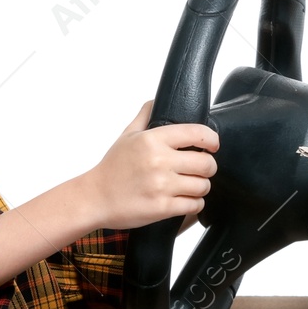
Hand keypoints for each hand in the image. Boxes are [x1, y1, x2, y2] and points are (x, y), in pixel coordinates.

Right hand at [82, 99, 218, 232]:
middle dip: (208, 167)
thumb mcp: (126, 136)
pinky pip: (194, 205)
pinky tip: (185, 200)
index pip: (198, 133)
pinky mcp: (162, 208)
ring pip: (203, 186)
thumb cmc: (112, 168)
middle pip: (206, 163)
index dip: (212, 140)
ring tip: (191, 186)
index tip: (212, 145)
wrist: (95, 198)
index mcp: (153, 140)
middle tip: (200, 170)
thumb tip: (156, 100)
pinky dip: (194, 204)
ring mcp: (161, 186)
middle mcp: (159, 161)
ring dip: (201, 187)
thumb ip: (145, 116)